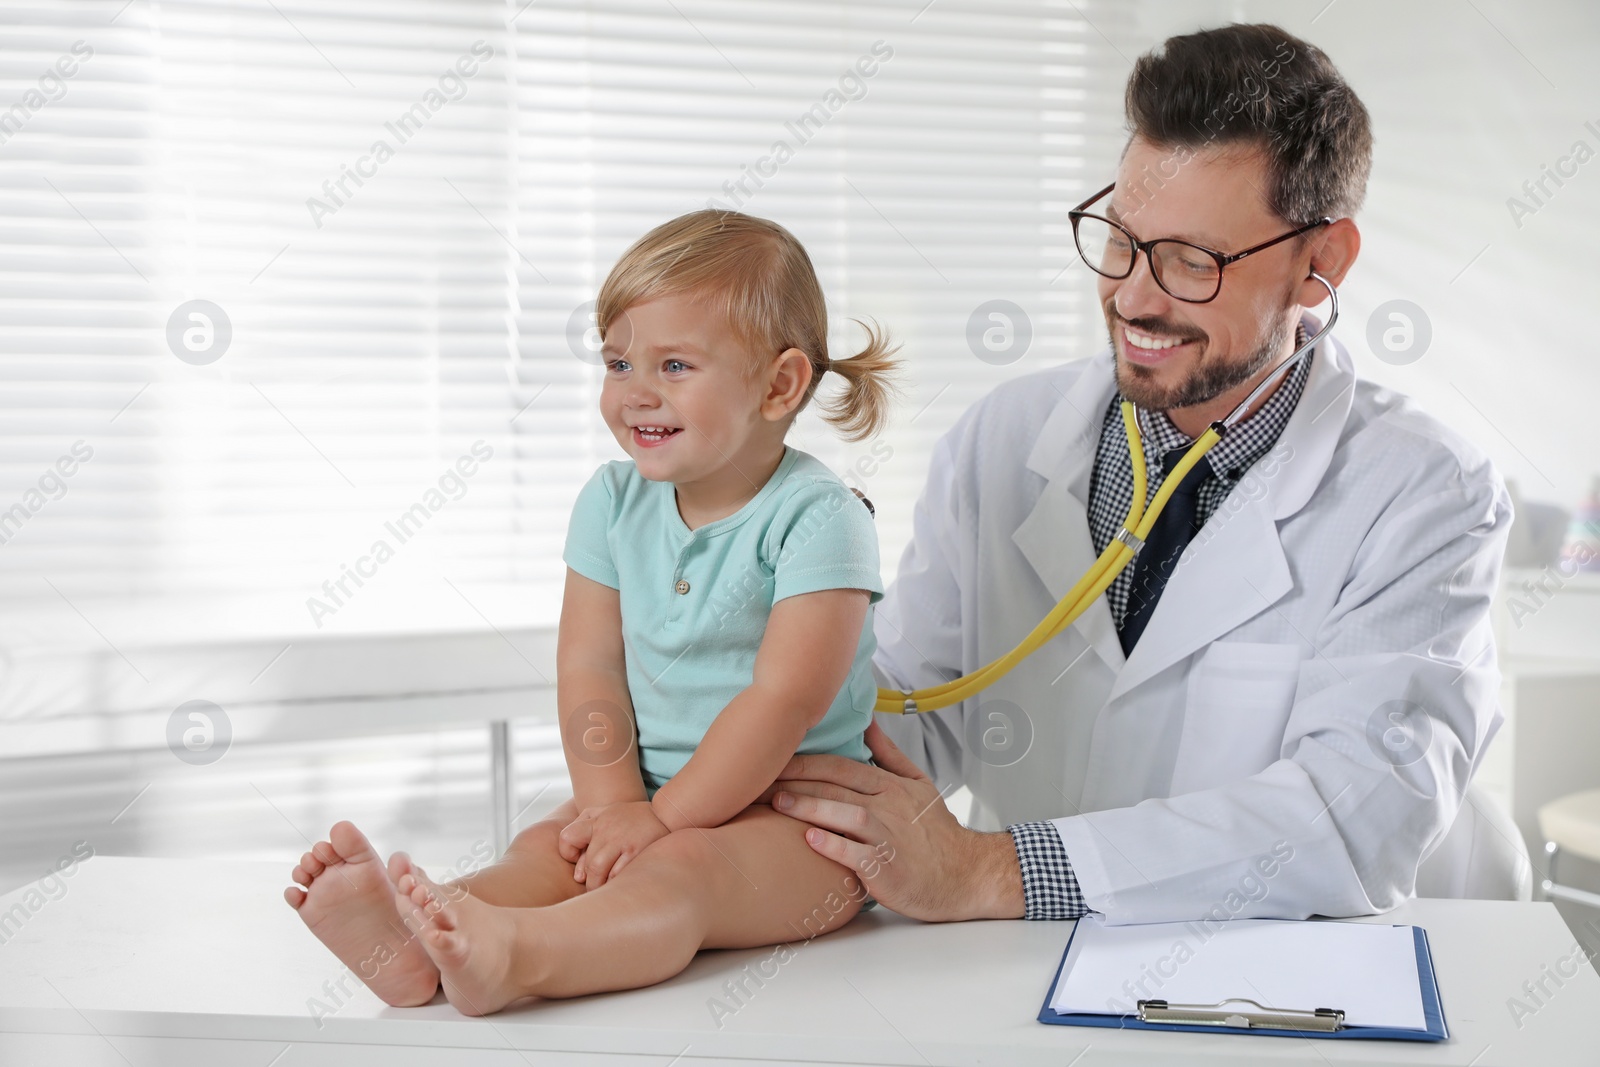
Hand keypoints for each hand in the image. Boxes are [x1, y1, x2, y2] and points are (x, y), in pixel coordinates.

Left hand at [557, 800, 669, 889]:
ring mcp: (622, 839)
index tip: (580, 863)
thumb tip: (578, 874)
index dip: (569, 854)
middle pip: (587, 863)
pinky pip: (619, 874)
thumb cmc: (629, 820)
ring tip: (605, 889)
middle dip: (589, 881)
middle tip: (594, 887)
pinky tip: (621, 882)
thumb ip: (584, 832)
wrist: (664, 813)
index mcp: (595, 819)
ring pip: (599, 871)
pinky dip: (616, 882)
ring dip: (599, 885)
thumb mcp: (604, 814)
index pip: (568, 838)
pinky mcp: (638, 850)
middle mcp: (606, 828)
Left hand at [764, 720, 1024, 921]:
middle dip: (795, 781)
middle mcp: (888, 807)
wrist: (966, 874)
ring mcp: (889, 837)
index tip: (773, 760)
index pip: (841, 766)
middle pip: (836, 787)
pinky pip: (856, 854)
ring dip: (809, 807)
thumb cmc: (937, 833)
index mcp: (890, 785)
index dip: (805, 762)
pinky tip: (809, 839)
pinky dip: (833, 845)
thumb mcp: (919, 785)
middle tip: (760, 780)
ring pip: (845, 815)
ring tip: (777, 804)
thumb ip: (890, 754)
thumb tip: (867, 723)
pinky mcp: (888, 869)